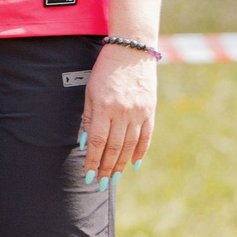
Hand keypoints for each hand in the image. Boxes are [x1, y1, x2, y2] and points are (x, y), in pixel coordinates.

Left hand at [81, 43, 157, 181]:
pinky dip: (140, 152)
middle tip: (100, 183)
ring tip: (114, 178)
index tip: (88, 175)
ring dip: (121, 164)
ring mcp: (138, 112)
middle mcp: (123, 112)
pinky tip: (134, 164)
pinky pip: (146, 136)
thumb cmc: (105, 71)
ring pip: (130, 145)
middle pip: (114, 148)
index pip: (97, 142)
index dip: (93, 161)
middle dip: (106, 168)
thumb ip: (88, 118)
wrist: (131, 52)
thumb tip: (86, 143)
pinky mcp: (150, 111)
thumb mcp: (90, 92)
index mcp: (105, 108)